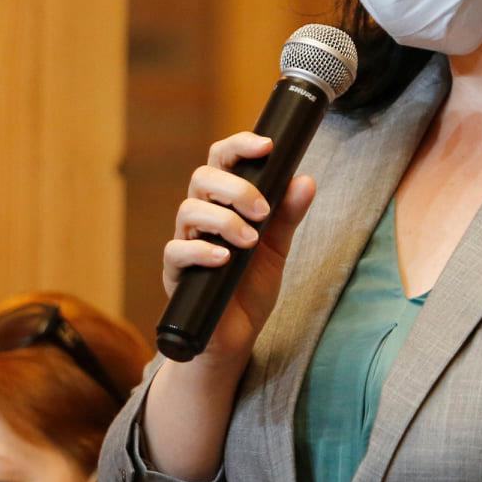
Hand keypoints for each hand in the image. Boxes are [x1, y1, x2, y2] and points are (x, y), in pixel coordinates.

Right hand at [163, 132, 316, 367]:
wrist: (236, 336)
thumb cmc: (251, 286)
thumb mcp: (277, 248)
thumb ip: (288, 215)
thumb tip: (306, 179)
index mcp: (224, 202)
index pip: (222, 160)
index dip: (240, 145)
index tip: (267, 145)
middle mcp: (201, 216)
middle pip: (202, 177)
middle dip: (236, 187)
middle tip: (263, 210)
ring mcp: (185, 241)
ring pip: (188, 209)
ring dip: (224, 219)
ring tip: (250, 240)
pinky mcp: (175, 272)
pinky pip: (176, 250)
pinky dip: (202, 250)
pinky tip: (225, 258)